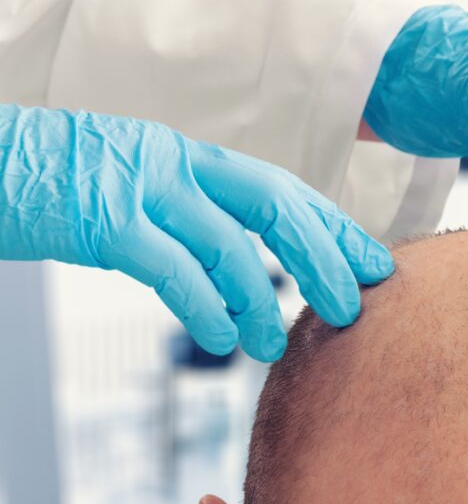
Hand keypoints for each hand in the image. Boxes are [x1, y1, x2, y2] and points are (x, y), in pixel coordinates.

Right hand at [0, 105, 392, 360]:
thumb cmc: (56, 184)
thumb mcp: (137, 189)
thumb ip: (190, 217)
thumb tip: (243, 271)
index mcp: (191, 158)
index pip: (284, 190)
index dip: (334, 227)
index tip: (374, 263)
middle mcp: (176, 163)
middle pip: (277, 206)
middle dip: (323, 258)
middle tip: (353, 308)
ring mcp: (140, 187)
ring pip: (230, 243)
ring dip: (261, 300)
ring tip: (275, 345)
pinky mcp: (102, 219)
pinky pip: (172, 269)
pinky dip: (205, 308)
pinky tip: (221, 339)